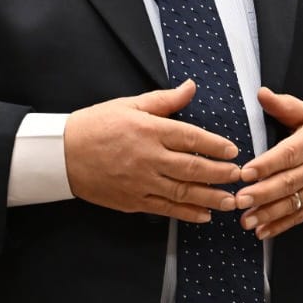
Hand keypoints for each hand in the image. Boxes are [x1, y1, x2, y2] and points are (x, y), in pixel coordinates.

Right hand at [63, 79, 242, 222]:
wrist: (63, 154)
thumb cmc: (98, 124)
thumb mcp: (131, 104)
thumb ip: (165, 100)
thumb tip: (191, 87)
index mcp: (150, 130)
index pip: (191, 138)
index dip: (216, 146)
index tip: (233, 150)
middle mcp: (149, 157)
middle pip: (193, 168)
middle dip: (220, 174)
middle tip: (239, 176)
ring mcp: (141, 182)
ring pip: (183, 193)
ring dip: (210, 198)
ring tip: (230, 202)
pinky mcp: (133, 201)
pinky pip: (165, 209)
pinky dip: (187, 214)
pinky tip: (203, 216)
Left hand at [233, 87, 302, 239]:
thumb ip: (284, 105)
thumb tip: (262, 93)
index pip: (288, 154)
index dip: (267, 164)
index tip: (246, 172)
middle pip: (288, 182)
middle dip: (263, 193)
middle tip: (240, 199)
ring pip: (292, 203)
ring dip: (268, 214)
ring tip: (246, 219)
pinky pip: (299, 217)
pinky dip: (281, 226)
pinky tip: (262, 232)